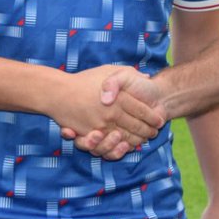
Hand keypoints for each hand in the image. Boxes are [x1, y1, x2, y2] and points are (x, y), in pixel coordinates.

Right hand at [50, 65, 164, 159]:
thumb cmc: (86, 79)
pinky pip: (108, 146)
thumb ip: (128, 74)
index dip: (153, 117)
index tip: (160, 120)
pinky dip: (118, 149)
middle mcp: (111, 112)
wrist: (58, 92)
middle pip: (136, 126)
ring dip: (136, 141)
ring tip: (141, 141)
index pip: (142, 110)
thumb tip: (145, 77)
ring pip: (124, 138)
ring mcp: (101, 125)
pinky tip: (125, 145)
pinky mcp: (90, 135)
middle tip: (154, 132)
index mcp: (119, 97)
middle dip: (148, 131)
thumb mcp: (110, 70)